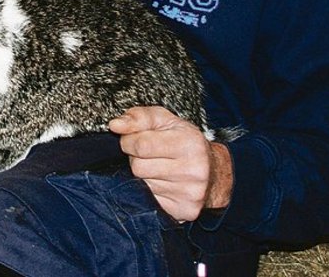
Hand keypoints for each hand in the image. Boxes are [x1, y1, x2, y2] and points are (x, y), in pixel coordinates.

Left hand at [110, 106, 232, 221]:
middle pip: (138, 168)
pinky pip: (150, 202)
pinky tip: (162, 183)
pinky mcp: (184, 211)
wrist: (214, 172)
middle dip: (136, 159)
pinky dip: (150, 192)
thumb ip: (139, 117)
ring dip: (143, 176)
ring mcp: (189, 193)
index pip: (141, 145)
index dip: (129, 141)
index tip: (131, 140)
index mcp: (189, 143)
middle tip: (148, 155)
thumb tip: (115, 125)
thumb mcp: (165, 120)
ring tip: (157, 168)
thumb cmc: (185, 142)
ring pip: (142, 185)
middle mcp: (193, 170)